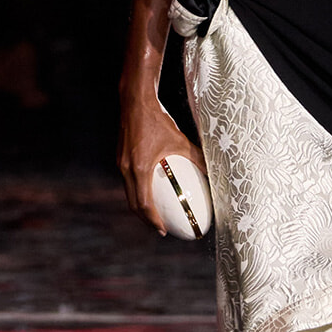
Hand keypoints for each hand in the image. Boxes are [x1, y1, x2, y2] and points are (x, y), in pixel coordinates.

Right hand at [118, 92, 206, 233]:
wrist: (135, 101)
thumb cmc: (159, 120)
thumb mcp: (180, 140)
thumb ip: (196, 157)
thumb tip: (212, 172)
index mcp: (139, 168)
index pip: (144, 204)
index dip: (153, 220)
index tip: (163, 230)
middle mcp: (126, 169)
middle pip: (133, 203)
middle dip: (145, 219)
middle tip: (160, 228)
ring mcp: (120, 164)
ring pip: (129, 193)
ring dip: (140, 206)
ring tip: (154, 213)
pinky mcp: (120, 158)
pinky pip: (128, 181)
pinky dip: (138, 190)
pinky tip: (150, 189)